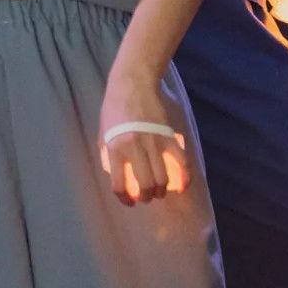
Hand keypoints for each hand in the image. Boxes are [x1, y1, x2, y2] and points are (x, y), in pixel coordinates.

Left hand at [99, 72, 190, 205]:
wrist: (131, 86)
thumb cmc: (113, 110)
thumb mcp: (103, 133)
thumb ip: (109, 155)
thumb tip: (118, 175)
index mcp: (115, 148)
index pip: (119, 183)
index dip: (124, 198)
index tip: (129, 202)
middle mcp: (135, 148)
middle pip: (146, 185)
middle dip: (147, 197)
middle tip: (147, 197)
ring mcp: (154, 143)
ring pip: (163, 178)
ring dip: (163, 190)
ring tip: (160, 190)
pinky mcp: (169, 137)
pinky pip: (182, 163)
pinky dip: (184, 179)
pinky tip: (181, 186)